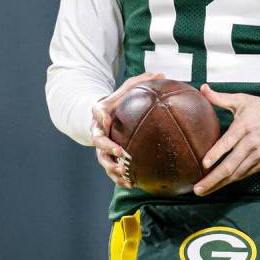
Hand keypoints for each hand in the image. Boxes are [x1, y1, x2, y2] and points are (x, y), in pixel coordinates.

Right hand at [90, 71, 163, 186]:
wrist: (105, 117)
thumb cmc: (119, 102)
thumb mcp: (127, 89)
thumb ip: (141, 82)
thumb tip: (161, 74)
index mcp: (102, 113)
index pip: (97, 112)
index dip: (100, 116)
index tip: (107, 119)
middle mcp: (98, 131)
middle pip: (98, 142)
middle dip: (107, 148)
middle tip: (119, 152)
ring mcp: (101, 147)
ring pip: (103, 160)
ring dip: (112, 168)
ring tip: (125, 174)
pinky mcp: (107, 159)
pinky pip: (111, 171)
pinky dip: (120, 178)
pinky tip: (133, 184)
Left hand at [193, 84, 259, 195]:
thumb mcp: (242, 100)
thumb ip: (220, 98)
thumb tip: (203, 88)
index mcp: (244, 126)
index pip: (228, 142)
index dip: (216, 154)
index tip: (204, 164)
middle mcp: (251, 143)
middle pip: (230, 165)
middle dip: (212, 179)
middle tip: (197, 189)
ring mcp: (258, 155)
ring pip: (236, 174)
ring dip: (220, 184)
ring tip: (204, 191)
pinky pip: (245, 174)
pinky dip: (232, 181)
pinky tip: (220, 185)